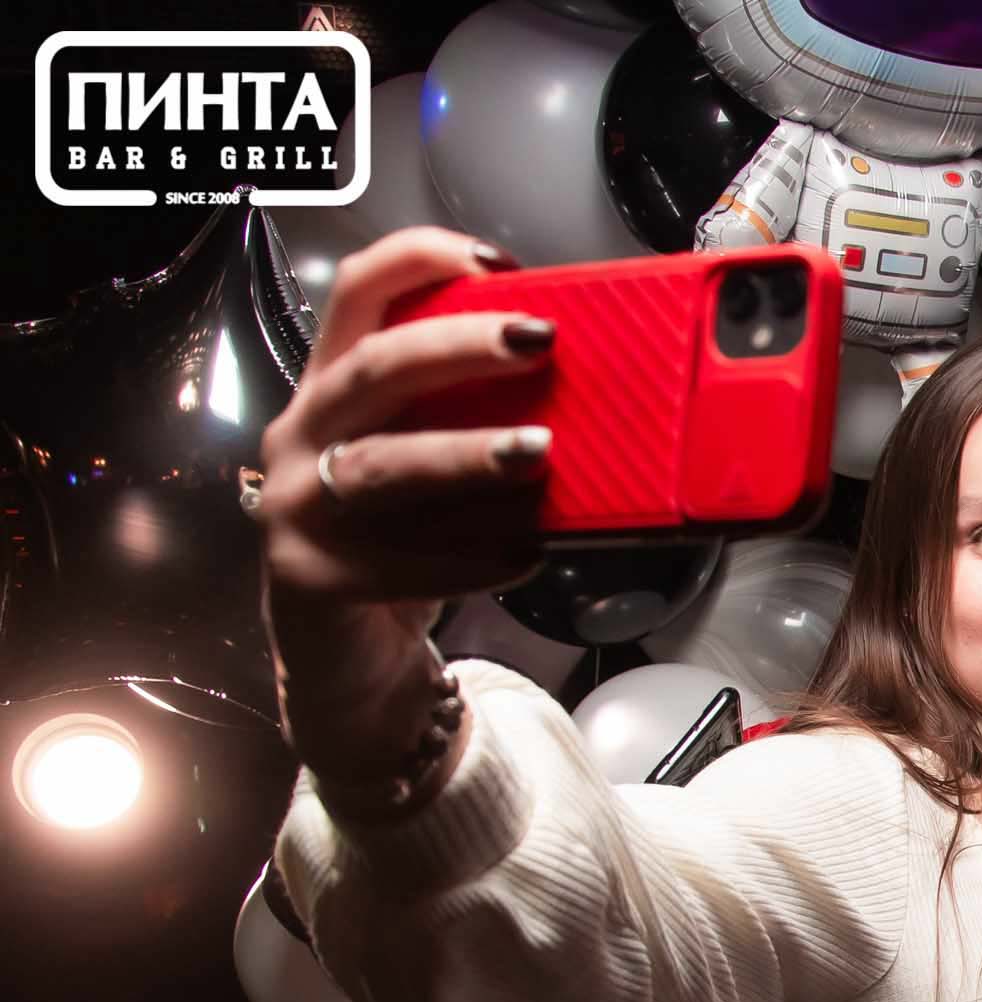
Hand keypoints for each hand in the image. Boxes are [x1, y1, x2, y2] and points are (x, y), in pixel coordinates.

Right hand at [256, 226, 556, 762]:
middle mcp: (302, 437)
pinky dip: (474, 557)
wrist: (348, 662)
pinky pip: (399, 563)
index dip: (420, 261)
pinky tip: (528, 552)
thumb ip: (476, 422)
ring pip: (382, 467)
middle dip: (459, 346)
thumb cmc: (403, 544)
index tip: (495, 261)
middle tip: (541, 341)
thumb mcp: (432, 468)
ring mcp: (296, 510)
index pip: (359, 294)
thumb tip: (588, 391)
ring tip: (540, 452)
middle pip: (373, 368)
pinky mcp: (312, 581)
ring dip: (466, 453)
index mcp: (333, 389)